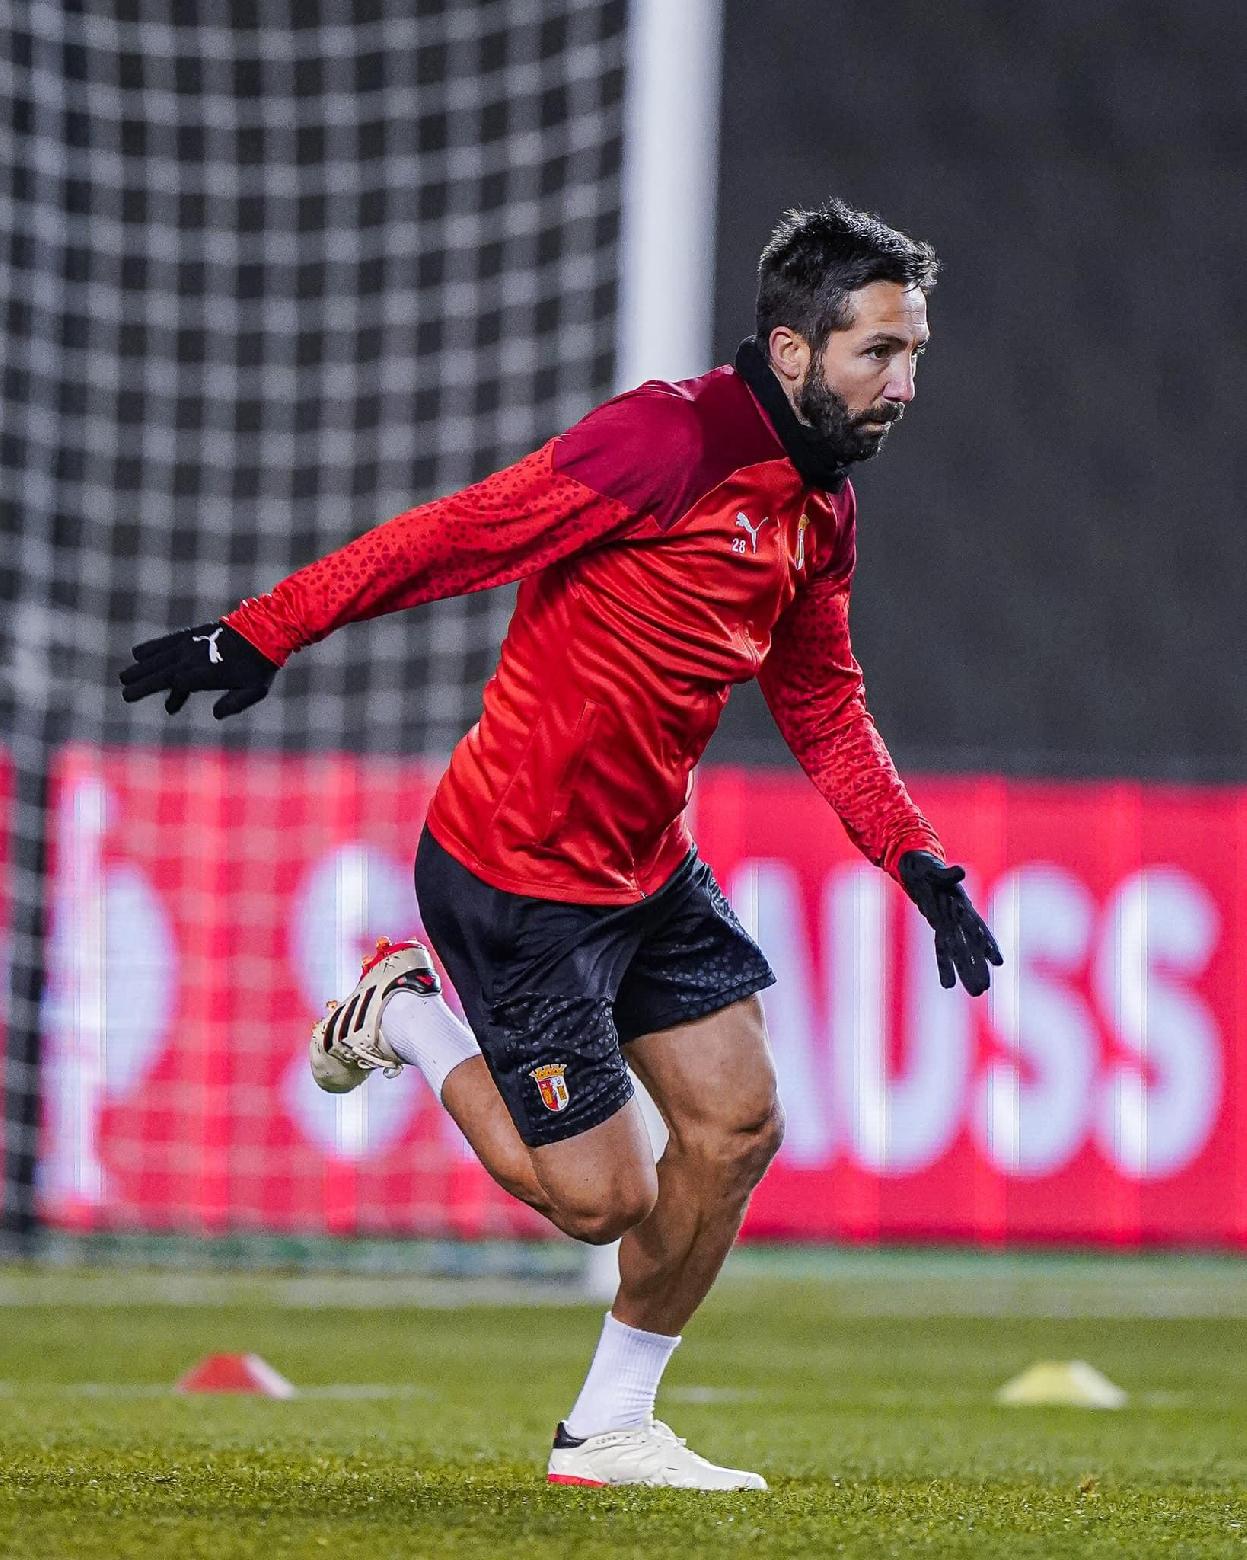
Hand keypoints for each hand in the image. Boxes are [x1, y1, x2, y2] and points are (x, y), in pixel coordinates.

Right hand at [118, 621, 277, 717]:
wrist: (264, 630)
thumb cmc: (260, 666)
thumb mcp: (255, 689)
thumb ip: (235, 703)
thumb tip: (216, 714)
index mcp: (211, 673)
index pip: (185, 683)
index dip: (176, 692)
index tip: (171, 706)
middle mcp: (196, 658)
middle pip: (165, 672)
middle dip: (145, 683)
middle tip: (126, 695)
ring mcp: (191, 645)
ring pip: (161, 658)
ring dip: (142, 669)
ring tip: (125, 678)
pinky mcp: (190, 636)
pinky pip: (167, 642)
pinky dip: (152, 647)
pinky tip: (137, 654)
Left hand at [898, 850, 1002, 996]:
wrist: (914, 864)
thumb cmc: (925, 864)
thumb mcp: (934, 868)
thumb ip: (947, 873)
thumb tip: (961, 871)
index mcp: (961, 904)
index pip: (976, 928)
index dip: (986, 944)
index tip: (998, 962)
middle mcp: (958, 916)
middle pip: (969, 946)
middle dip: (976, 967)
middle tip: (983, 990)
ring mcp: (948, 922)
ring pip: (959, 951)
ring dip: (966, 971)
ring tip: (977, 992)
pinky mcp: (937, 924)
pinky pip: (941, 947)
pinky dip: (945, 965)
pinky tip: (948, 985)